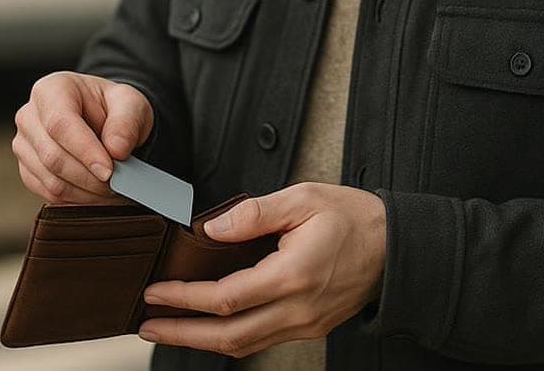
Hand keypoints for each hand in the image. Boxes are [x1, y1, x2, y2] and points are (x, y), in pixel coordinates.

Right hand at [12, 71, 154, 203]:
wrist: (102, 119)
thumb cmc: (111, 107)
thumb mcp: (130, 103)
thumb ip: (126, 122)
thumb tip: (116, 150)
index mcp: (51, 90)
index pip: (60, 124)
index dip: (85, 151)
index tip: (109, 170)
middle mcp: (29, 116)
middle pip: (52, 156)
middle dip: (89, 176)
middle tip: (118, 181)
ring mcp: (24, 144)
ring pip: (50, 179)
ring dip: (85, 190)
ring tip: (110, 186)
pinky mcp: (27, 169)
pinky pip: (49, 193)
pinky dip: (76, 198)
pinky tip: (94, 191)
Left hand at [137, 182, 386, 357]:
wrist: (396, 247)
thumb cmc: (352, 217)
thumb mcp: (302, 199)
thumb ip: (253, 213)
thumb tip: (211, 229)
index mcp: (293, 275)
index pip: (226, 298)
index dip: (185, 298)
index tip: (155, 291)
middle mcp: (298, 309)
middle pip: (228, 336)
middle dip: (182, 335)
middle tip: (147, 325)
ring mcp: (305, 324)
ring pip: (244, 345)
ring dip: (202, 342)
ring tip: (168, 329)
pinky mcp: (310, 327)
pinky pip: (261, 340)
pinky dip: (229, 337)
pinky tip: (208, 327)